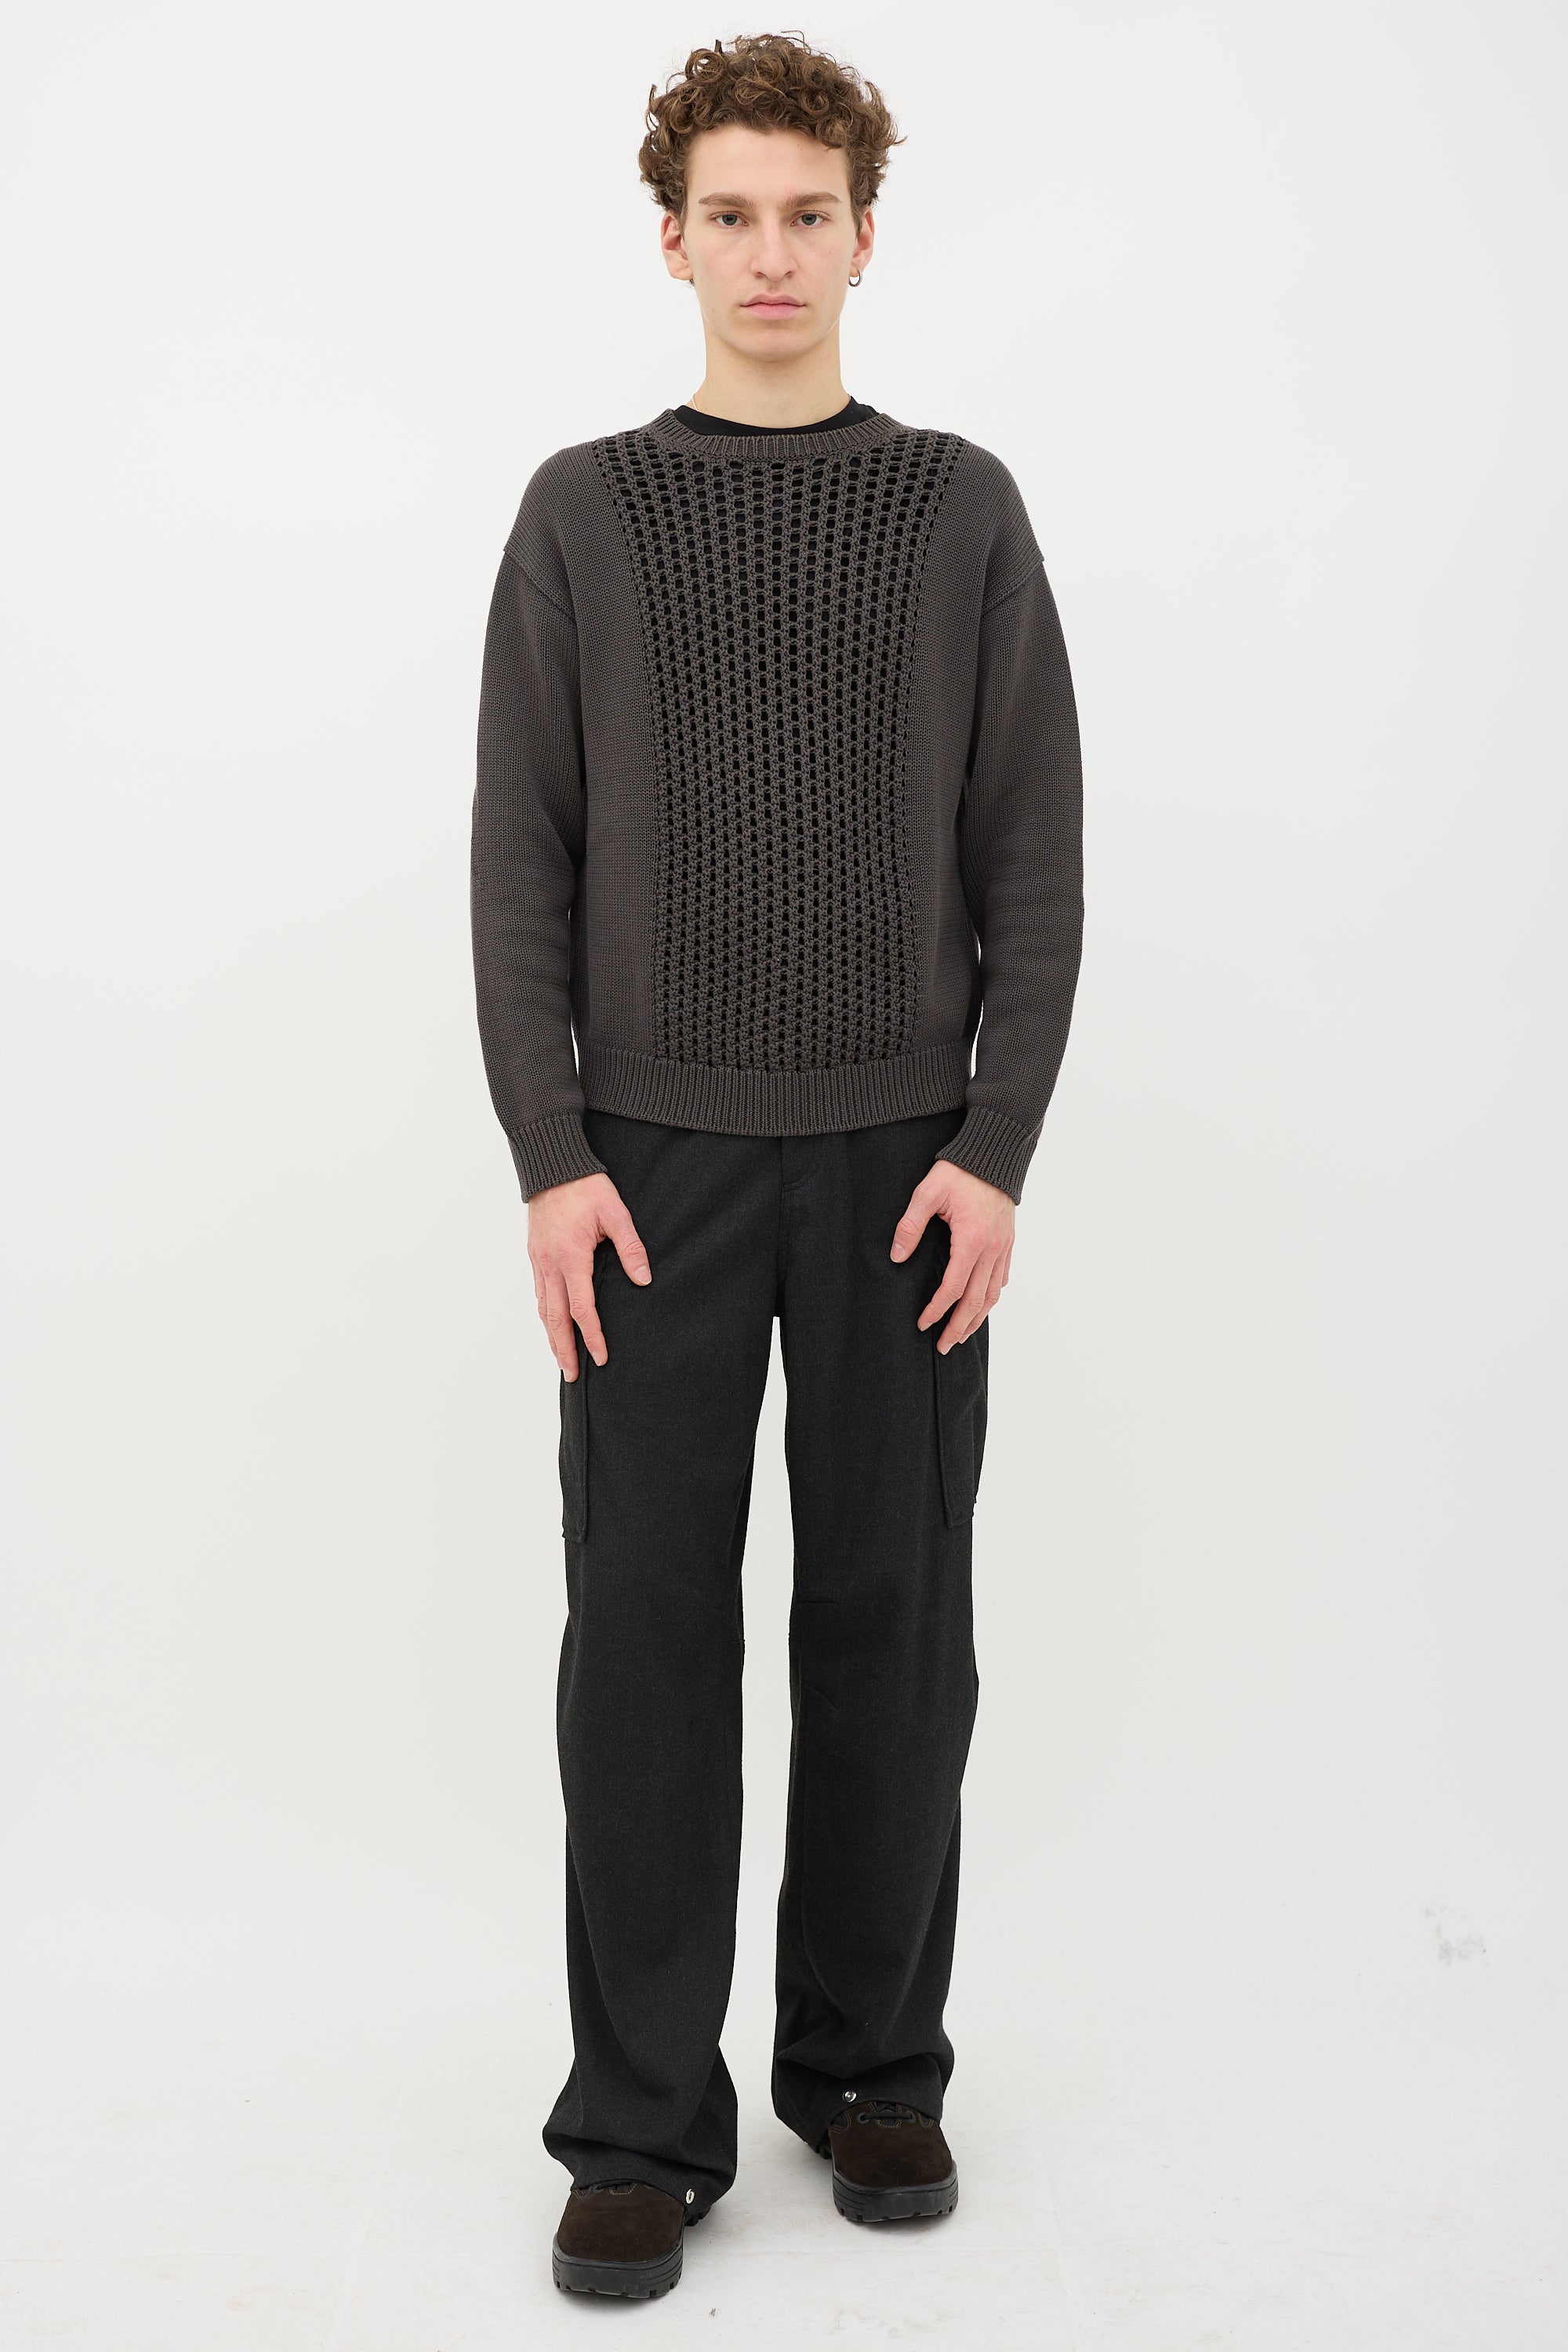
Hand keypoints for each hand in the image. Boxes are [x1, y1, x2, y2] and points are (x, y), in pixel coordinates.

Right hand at [528, 1172, 651, 1378]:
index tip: (601, 1358)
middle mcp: (550, 1264)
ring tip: (561, 1359)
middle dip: (565, 1350)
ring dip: (552, 1337)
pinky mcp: (535, 1255)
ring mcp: (539, 1261)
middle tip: (572, 1376)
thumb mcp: (615, 1212)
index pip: (582, 1309)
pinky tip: (552, 1325)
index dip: (592, 1337)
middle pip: (556, 1318)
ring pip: (544, 1308)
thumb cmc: (585, 1186)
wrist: (551, 1164)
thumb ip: (630, 1247)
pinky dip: (545, 1315)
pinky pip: (539, 1293)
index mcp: (571, 1257)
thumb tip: (644, 1279)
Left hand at [890, 1158, 1014, 1350]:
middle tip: (943, 1346)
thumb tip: (896, 1256)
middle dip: (959, 1327)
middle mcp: (992, 1249)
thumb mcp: (927, 1192)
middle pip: (977, 1300)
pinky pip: (1002, 1277)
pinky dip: (992, 1296)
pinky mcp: (1009, 1241)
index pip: (953, 1288)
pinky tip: (982, 1304)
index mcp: (972, 1240)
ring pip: (993, 1293)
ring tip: (962, 1335)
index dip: (937, 1310)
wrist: (995, 1152)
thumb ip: (910, 1225)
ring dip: (978, 1318)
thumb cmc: (960, 1170)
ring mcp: (1004, 1246)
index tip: (923, 1324)